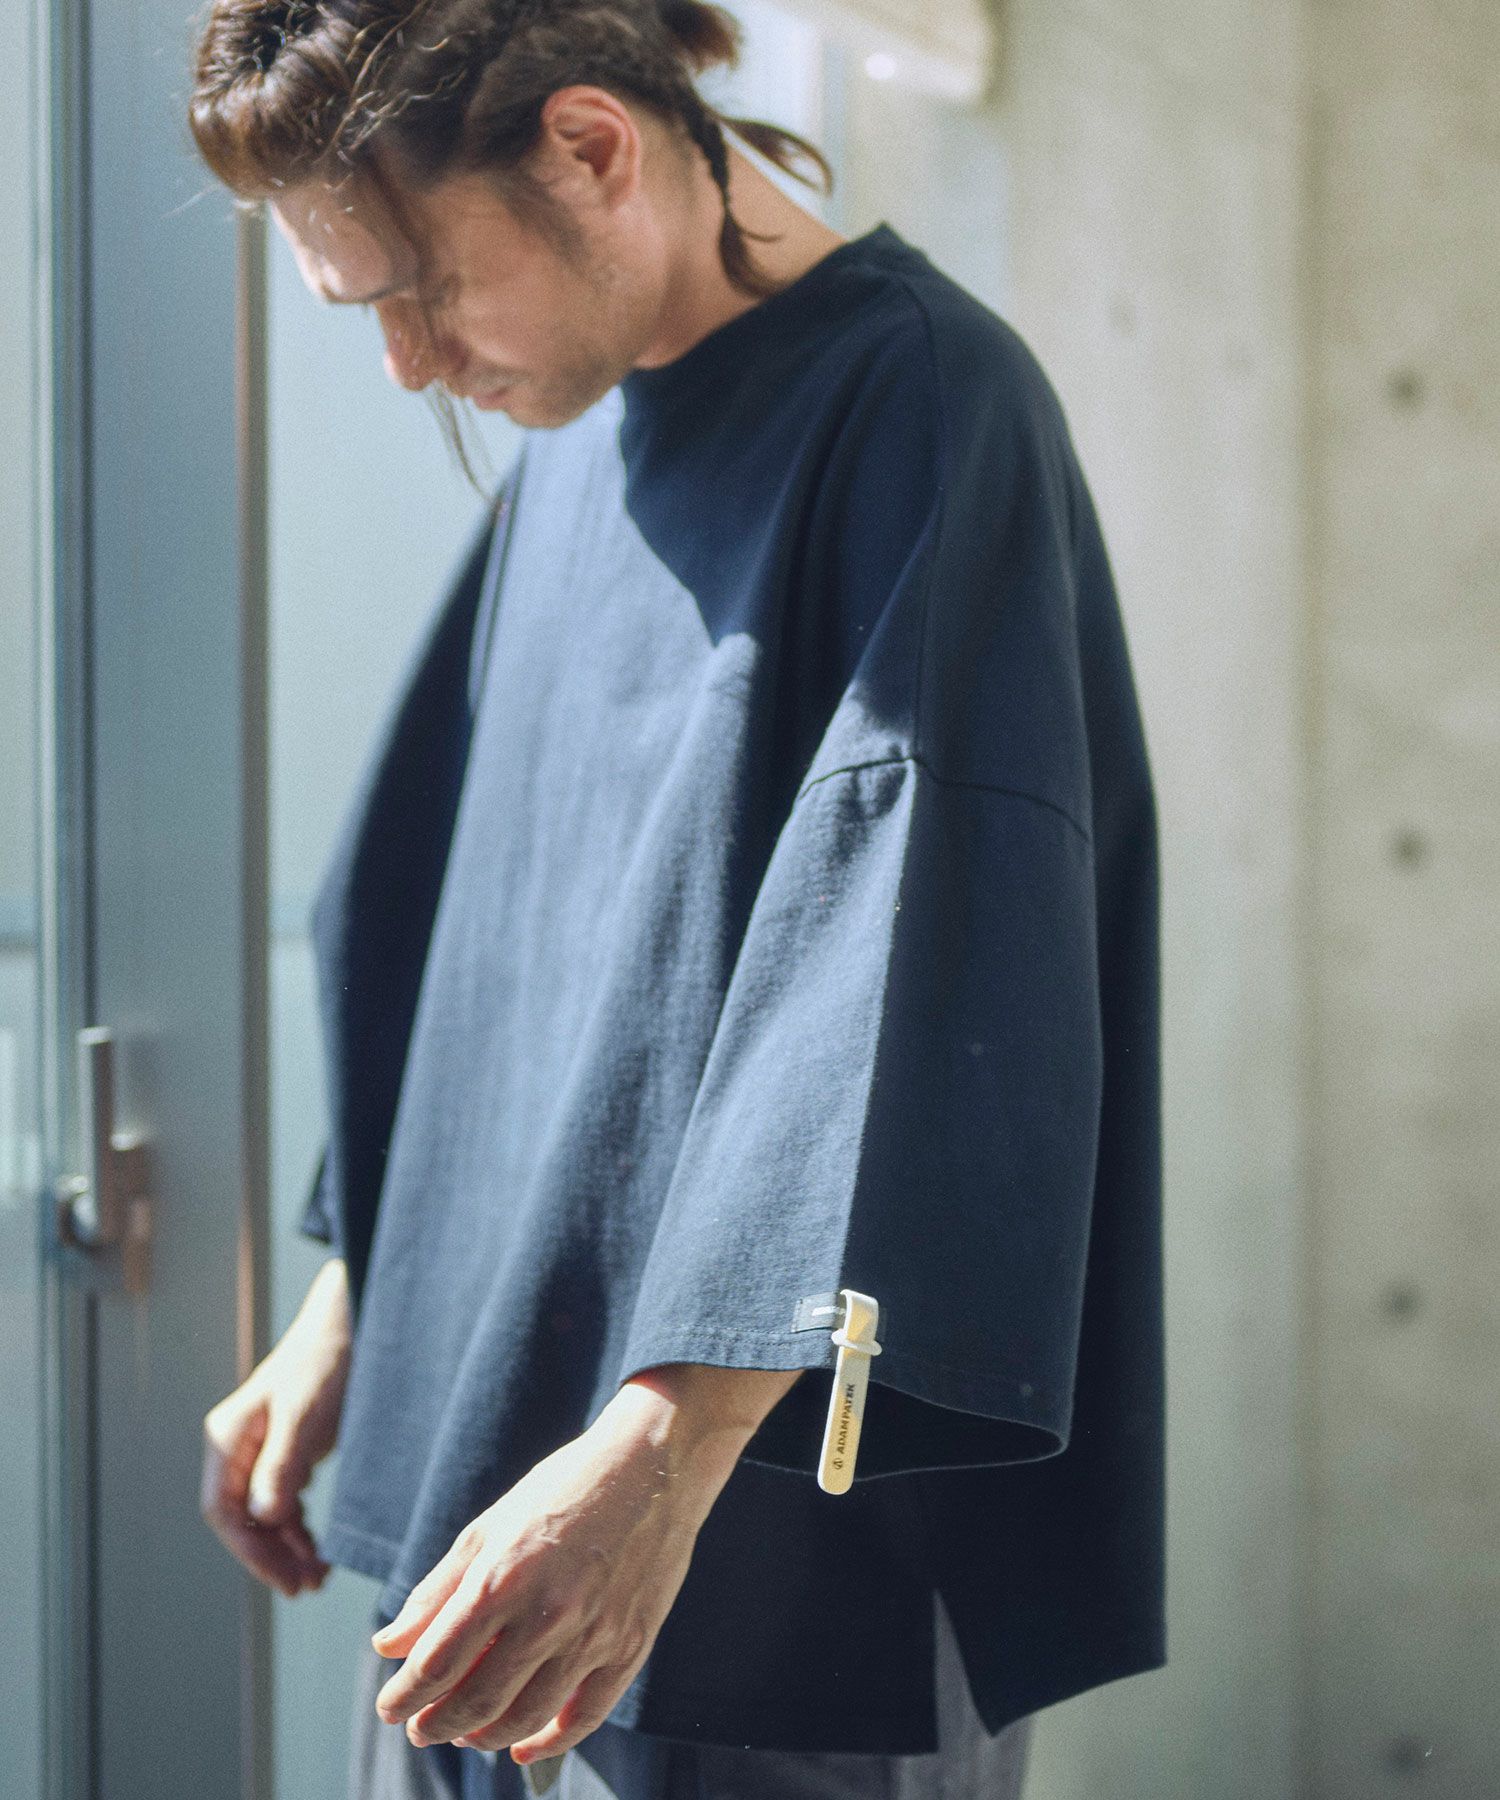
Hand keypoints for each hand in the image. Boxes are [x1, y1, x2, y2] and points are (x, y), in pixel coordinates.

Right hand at [200, 1255, 351, 1597]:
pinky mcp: (286, 1450)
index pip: (222, 1510)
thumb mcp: (306, 1414)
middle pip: (240, 1518)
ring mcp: (260, 1448)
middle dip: (270, 1556)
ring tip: (316, 1577)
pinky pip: (281, 1501)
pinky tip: (316, 1550)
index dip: (250, 1551)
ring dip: (285, 1548)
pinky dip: (297, 1528)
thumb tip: (263, 1519)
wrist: (354, 1322)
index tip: (284, 1580)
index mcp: (228, 1437)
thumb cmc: (327, 1361)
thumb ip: (282, 1465)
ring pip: (262, 1514)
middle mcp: (237, 1446)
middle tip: (305, 1588)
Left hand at [370, 1363, 801, 1763]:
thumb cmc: (564, 1487)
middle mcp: (546, 1614)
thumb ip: (438, 1589)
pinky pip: (586, 1715)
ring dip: (483, 1737)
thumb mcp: (491, 1525)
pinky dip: (550, 1744)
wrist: (653, 1465)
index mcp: (502, 1578)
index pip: (436, 1663)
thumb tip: (389, 1645)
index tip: (389, 1708)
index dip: (403, 1696)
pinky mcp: (630, 1645)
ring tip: (465, 1735)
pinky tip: (524, 1749)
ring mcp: (593, 1635)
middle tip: (419, 1729)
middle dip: (436, 1724)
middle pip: (476, 1700)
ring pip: (526, 1717)